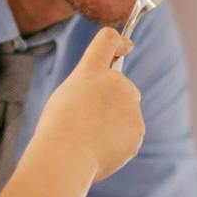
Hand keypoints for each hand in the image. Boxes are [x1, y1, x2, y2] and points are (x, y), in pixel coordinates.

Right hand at [33, 29, 141, 180]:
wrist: (67, 156)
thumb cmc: (57, 129)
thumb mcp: (67, 97)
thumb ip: (90, 92)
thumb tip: (108, 106)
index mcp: (92, 70)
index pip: (108, 40)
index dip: (119, 42)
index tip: (127, 47)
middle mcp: (116, 82)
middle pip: (121, 86)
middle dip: (112, 100)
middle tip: (90, 120)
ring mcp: (130, 105)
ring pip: (126, 112)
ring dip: (114, 123)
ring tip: (90, 138)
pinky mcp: (138, 128)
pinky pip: (129, 134)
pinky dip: (118, 143)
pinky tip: (101, 149)